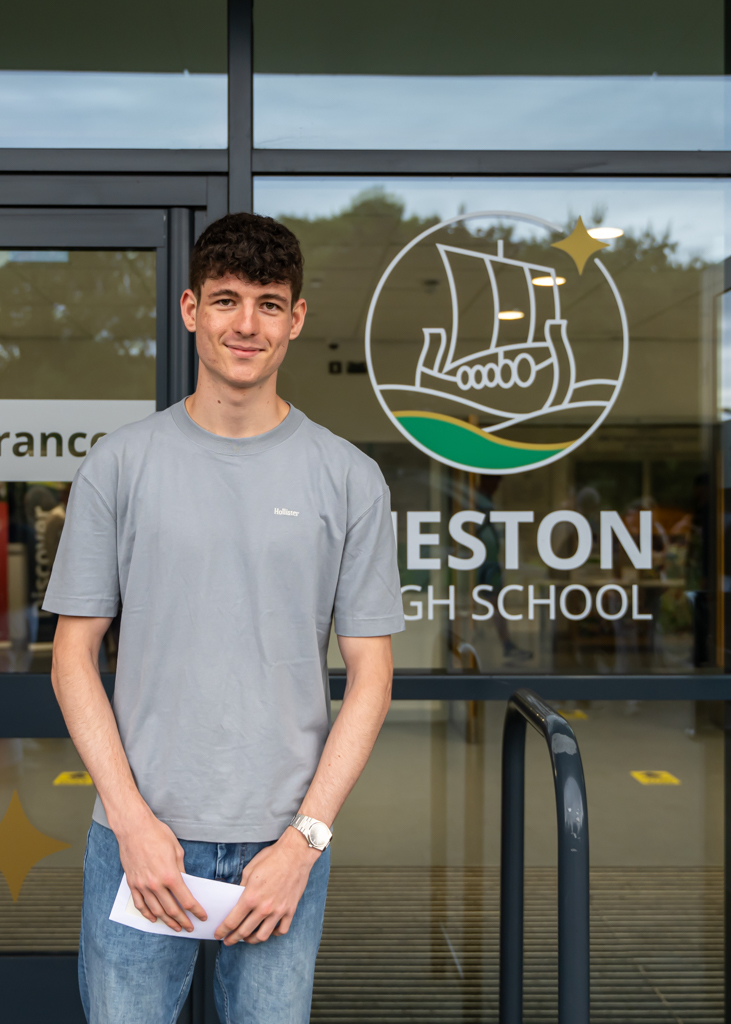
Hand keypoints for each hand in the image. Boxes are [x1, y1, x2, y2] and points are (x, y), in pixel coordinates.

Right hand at [115, 807, 206, 932]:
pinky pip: (140, 904)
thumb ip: (181, 869)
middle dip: (183, 920)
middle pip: (172, 909)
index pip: (186, 900)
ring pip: (156, 911)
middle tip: (190, 927)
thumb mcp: (176, 850)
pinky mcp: (132, 884)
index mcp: (170, 875)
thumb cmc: (157, 834)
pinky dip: (147, 914)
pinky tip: (153, 918)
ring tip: (175, 927)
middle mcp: (156, 884)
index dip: (196, 910)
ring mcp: (142, 886)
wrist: (134, 828)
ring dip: (167, 921)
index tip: (202, 916)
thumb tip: (184, 882)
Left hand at [215, 827, 318, 944]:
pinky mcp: (290, 910)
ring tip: (247, 938)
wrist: (296, 853)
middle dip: (233, 938)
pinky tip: (269, 930)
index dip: (223, 930)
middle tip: (228, 940)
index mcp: (251, 896)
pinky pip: (282, 930)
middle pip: (245, 931)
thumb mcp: (250, 870)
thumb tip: (237, 899)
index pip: (232, 921)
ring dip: (251, 940)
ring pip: (263, 936)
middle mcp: (264, 907)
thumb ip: (242, 887)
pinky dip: (274, 933)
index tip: (218, 934)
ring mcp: (279, 910)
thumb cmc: (272, 857)